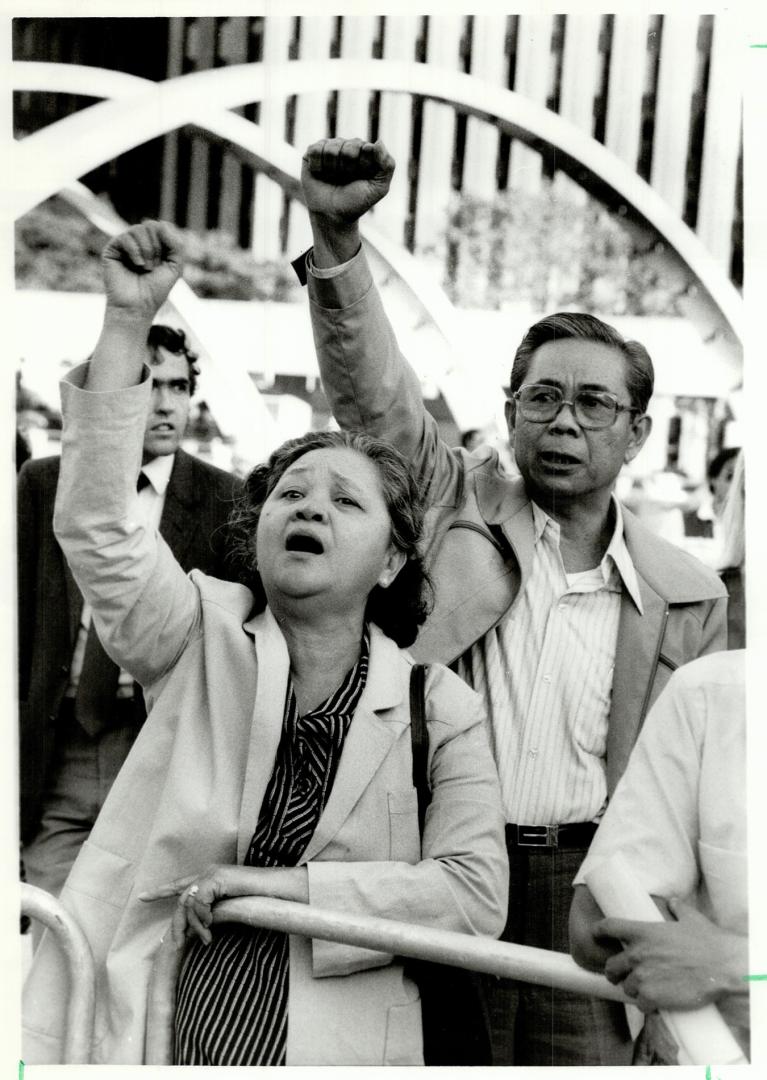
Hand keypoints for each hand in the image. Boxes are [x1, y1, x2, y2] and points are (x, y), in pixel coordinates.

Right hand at [101, 220, 182, 318]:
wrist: (138, 307)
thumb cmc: (155, 290)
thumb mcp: (175, 267)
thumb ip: (176, 244)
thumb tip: (161, 224)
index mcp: (153, 245)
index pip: (162, 227)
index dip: (167, 242)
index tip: (164, 262)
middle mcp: (139, 242)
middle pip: (151, 225)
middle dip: (157, 247)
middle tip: (153, 267)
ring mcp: (125, 245)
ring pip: (138, 229)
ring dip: (147, 250)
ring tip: (146, 268)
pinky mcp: (112, 249)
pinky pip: (125, 237)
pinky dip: (135, 251)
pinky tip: (137, 265)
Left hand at [138, 864, 308, 945]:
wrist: (275, 889)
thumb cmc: (258, 900)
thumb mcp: (230, 907)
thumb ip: (214, 911)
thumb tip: (201, 925)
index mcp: (209, 878)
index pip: (180, 884)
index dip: (161, 890)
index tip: (142, 896)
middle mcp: (207, 872)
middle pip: (181, 899)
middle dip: (177, 924)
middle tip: (176, 944)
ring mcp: (211, 874)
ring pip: (188, 903)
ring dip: (194, 925)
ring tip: (207, 938)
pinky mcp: (216, 878)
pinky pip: (199, 902)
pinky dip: (203, 917)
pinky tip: (211, 926)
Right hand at [302, 137, 394, 224]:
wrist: (332, 216)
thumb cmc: (356, 202)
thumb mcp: (379, 188)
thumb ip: (387, 165)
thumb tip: (379, 141)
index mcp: (365, 153)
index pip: (365, 147)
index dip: (363, 164)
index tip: (360, 177)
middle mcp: (347, 147)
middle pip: (349, 147)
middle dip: (348, 167)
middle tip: (346, 179)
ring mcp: (329, 149)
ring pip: (332, 148)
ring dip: (333, 168)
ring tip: (332, 178)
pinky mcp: (312, 154)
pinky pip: (315, 150)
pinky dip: (318, 166)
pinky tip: (321, 174)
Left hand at [597, 897, 747, 1012]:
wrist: (722, 968)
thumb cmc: (708, 942)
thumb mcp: (690, 919)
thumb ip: (677, 909)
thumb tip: (672, 902)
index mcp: (641, 931)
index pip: (608, 927)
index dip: (598, 931)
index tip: (595, 934)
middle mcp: (636, 954)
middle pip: (609, 966)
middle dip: (614, 971)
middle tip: (621, 975)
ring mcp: (642, 977)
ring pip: (625, 987)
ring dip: (633, 989)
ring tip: (645, 990)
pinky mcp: (651, 997)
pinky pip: (640, 1005)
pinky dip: (646, 1005)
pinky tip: (655, 1003)